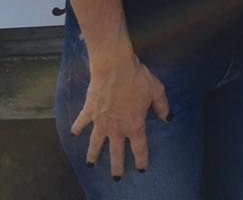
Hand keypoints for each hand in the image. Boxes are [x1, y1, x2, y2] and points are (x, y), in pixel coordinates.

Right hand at [72, 55, 169, 177]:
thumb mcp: (156, 90)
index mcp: (134, 125)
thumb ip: (161, 106)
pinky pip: (81, 122)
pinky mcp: (89, 112)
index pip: (139, 147)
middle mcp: (116, 128)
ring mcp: (101, 122)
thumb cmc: (137, 78)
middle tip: (116, 178)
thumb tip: (167, 118)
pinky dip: (77, 128)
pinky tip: (74, 133)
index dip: (141, 160)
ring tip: (91, 164)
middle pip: (116, 152)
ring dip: (93, 155)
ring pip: (96, 144)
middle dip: (117, 166)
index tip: (141, 170)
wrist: (115, 67)